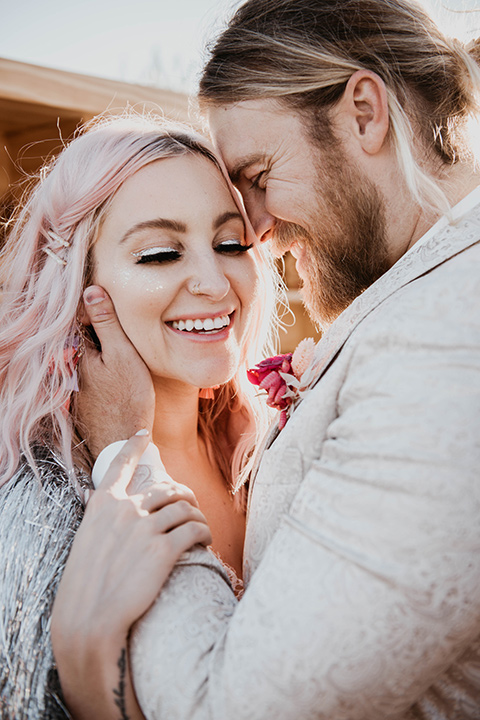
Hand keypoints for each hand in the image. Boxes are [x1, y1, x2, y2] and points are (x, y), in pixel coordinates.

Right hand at [51, 432, 210, 719]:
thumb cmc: (85, 586)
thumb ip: (101, 519)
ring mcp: (145, 528)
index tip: (144, 434)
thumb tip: (103, 499)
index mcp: (103, 505)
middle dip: (183, 493)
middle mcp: (125, 510)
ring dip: (197, 516)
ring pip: (185, 509)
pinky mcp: (164, 550)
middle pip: (166, 488)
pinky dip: (204, 534)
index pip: (120, 465)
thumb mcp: (85, 542)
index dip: (135, 447)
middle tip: (190, 504)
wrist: (89, 620)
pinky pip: (194, 531)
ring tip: (201, 528)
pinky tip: (206, 542)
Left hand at [77, 286, 154, 457]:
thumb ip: (107, 323)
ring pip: (95, 361)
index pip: (85, 320)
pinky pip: (98, 379)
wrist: (123, 444)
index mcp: (82, 353)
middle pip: (90, 341)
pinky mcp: (89, 404)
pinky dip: (109, 374)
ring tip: (130, 353)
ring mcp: (81, 389)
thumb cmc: (129, 399)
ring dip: (108, 354)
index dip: (101, 310)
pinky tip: (125, 380)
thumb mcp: (123, 355)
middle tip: (128, 326)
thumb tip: (91, 290)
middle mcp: (76, 370)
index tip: (118, 304)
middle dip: (106, 332)